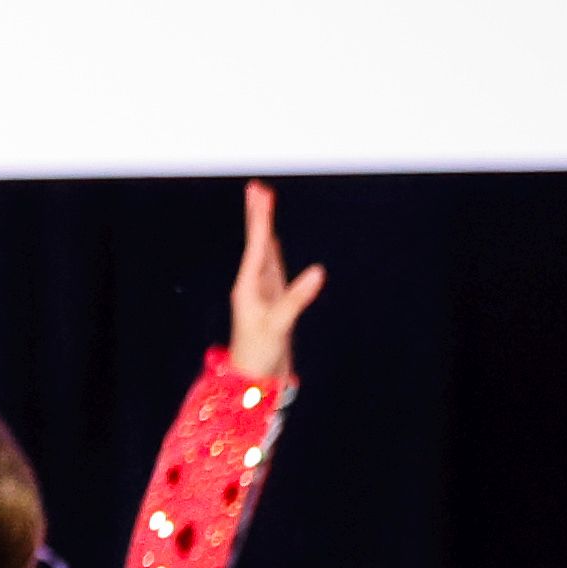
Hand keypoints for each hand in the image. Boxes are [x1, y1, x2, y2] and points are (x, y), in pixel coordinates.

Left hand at [227, 179, 324, 381]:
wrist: (254, 378)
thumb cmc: (259, 354)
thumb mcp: (278, 326)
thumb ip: (296, 299)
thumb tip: (317, 272)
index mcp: (249, 287)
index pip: (256, 245)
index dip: (259, 219)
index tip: (259, 195)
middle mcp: (253, 285)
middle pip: (257, 242)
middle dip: (258, 216)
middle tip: (256, 189)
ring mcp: (263, 291)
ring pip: (264, 252)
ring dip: (264, 228)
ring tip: (262, 205)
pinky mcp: (273, 300)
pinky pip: (273, 267)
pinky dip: (272, 250)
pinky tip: (270, 240)